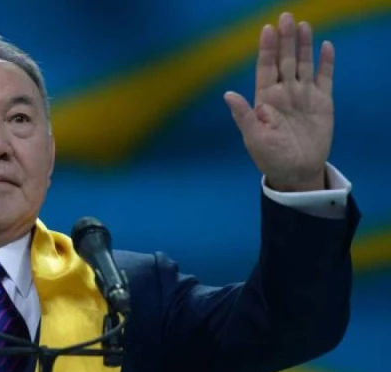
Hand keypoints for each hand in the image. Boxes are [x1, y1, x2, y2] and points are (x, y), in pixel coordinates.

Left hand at [224, 12, 333, 191]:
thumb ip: (243, 115)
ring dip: (303, 46)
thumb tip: (228, 94)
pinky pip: (324, 78)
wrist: (296, 171)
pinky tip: (325, 46)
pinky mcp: (321, 102)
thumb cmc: (270, 156)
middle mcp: (284, 93)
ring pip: (303, 64)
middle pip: (285, 61)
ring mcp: (303, 95)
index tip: (267, 30)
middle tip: (286, 17)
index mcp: (265, 99)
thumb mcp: (254, 137)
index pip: (265, 68)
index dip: (266, 49)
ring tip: (303, 25)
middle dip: (285, 40)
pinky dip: (325, 63)